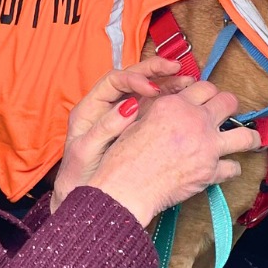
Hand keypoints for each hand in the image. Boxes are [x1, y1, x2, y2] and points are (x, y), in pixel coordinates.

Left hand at [51, 57, 189, 212]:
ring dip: (166, 83)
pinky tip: (185, 98)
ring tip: (187, 80)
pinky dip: (170, 100)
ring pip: (146, 91)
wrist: (86, 199)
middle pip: (132, 78)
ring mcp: (124, 116)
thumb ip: (104, 128)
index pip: (114, 81)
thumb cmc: (79, 177)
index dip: (134, 79)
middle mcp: (108, 107)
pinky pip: (154, 107)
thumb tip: (127, 107)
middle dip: (154, 70)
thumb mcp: (86, 152)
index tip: (152, 88)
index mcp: (91, 108)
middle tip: (175, 68)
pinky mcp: (137, 127)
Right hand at [54, 62, 261, 226]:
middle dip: (229, 106)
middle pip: (228, 102)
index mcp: (175, 105)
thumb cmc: (123, 157)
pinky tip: (227, 168)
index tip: (208, 98)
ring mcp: (207, 147)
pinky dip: (231, 169)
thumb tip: (167, 103)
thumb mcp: (136, 120)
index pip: (204, 87)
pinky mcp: (210, 172)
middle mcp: (195, 121)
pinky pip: (233, 168)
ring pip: (245, 136)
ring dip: (249, 137)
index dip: (208, 91)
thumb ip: (157, 109)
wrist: (126, 187)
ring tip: (251, 139)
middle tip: (227, 113)